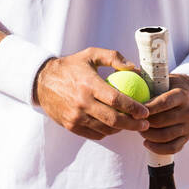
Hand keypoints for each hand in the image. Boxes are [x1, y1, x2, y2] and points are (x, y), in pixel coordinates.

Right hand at [33, 48, 149, 140]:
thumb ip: (113, 58)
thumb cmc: (71, 66)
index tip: (145, 111)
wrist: (42, 82)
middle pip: (113, 119)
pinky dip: (106, 132)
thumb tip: (134, 68)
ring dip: (121, 129)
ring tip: (131, 125)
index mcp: (89, 84)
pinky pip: (94, 134)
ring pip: (105, 129)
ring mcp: (75, 116)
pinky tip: (114, 127)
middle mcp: (82, 103)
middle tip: (145, 124)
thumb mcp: (91, 54)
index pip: (116, 100)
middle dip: (133, 124)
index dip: (134, 108)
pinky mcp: (70, 126)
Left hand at [139, 73, 188, 155]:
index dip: (148, 108)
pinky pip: (172, 148)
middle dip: (144, 122)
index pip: (164, 103)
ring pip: (165, 136)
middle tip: (132, 121)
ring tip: (139, 129)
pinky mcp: (188, 137)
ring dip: (148, 135)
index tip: (133, 110)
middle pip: (162, 121)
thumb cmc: (172, 86)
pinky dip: (158, 148)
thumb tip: (125, 71)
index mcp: (182, 95)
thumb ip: (148, 79)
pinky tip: (146, 143)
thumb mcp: (164, 79)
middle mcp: (188, 111)